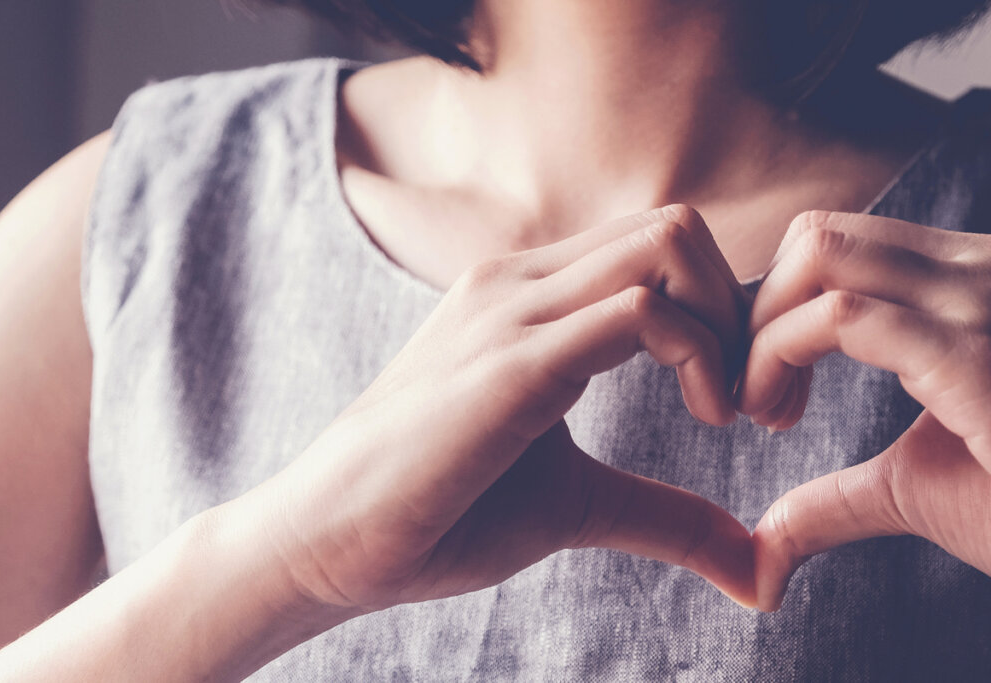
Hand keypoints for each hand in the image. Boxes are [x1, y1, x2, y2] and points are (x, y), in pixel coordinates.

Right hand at [252, 205, 756, 620]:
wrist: (330, 539)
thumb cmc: (441, 511)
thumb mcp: (578, 504)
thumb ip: (665, 513)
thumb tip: (757, 566)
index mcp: (528, 298)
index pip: (656, 248)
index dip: (724, 312)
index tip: (743, 397)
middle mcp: (519, 282)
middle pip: (675, 226)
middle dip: (742, 307)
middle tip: (754, 400)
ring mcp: (512, 310)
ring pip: (666, 244)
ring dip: (730, 324)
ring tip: (729, 411)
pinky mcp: (511, 361)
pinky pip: (639, 312)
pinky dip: (700, 354)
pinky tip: (706, 417)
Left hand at [739, 210, 990, 610]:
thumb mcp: (913, 490)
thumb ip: (832, 500)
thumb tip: (763, 552)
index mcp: (968, 290)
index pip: (836, 245)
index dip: (775, 306)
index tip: (767, 386)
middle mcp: (979, 276)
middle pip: (817, 237)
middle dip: (757, 310)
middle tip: (757, 396)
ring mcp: (982, 305)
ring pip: (821, 257)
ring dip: (761, 331)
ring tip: (766, 408)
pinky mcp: (975, 357)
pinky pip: (843, 317)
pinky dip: (777, 354)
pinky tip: (776, 413)